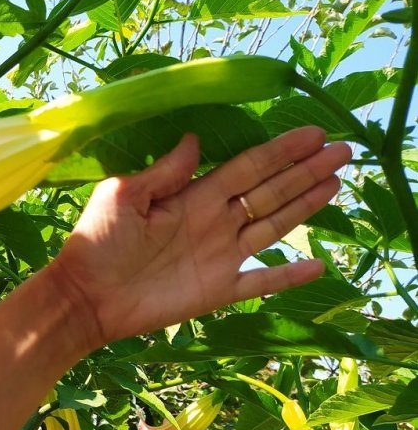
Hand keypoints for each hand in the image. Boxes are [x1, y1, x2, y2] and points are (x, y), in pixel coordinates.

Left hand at [49, 127, 349, 348]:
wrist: (85, 296)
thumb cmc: (97, 241)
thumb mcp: (124, 195)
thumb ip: (164, 172)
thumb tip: (196, 139)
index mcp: (193, 195)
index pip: (248, 167)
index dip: (280, 151)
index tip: (314, 134)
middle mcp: (213, 221)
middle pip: (269, 191)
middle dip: (305, 170)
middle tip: (343, 151)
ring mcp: (219, 256)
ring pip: (273, 226)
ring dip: (305, 206)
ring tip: (336, 183)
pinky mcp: (217, 290)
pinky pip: (261, 282)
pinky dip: (288, 275)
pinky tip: (318, 266)